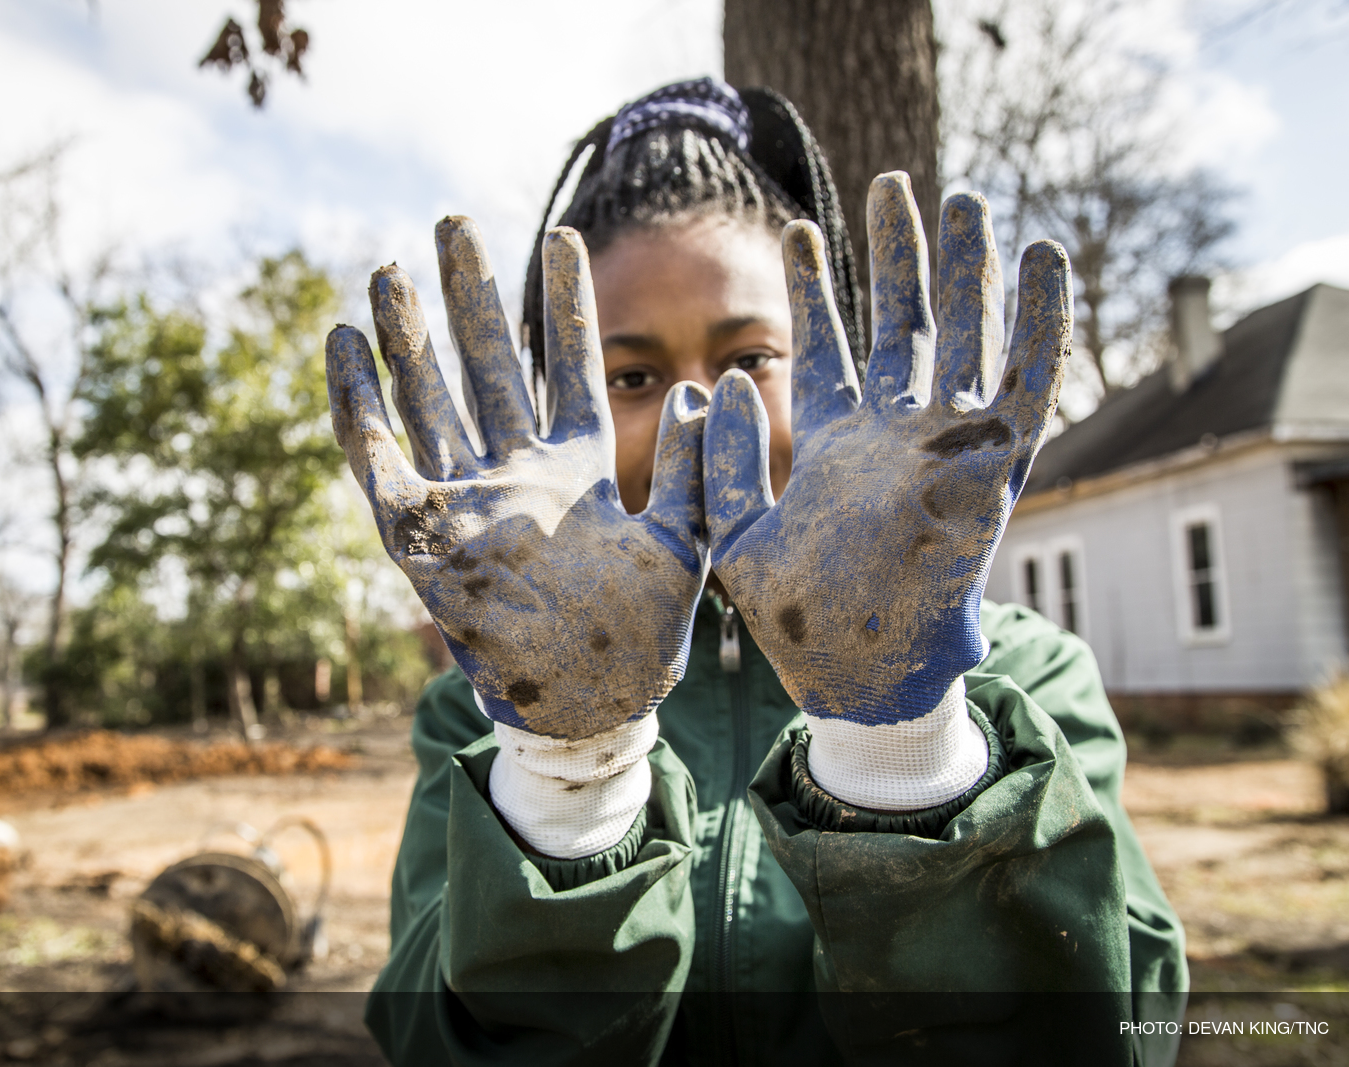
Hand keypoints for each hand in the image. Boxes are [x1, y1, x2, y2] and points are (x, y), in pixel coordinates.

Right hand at [327, 218, 709, 739]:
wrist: (587, 710)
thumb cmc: (643, 640)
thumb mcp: (687, 544)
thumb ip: (696, 467)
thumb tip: (702, 386)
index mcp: (580, 468)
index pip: (571, 366)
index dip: (566, 303)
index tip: (566, 234)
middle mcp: (518, 473)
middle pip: (488, 366)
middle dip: (470, 295)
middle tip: (452, 223)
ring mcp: (464, 500)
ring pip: (430, 399)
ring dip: (408, 335)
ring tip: (390, 266)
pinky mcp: (416, 535)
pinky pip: (377, 457)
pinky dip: (357, 402)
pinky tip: (344, 342)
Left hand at [704, 174, 1071, 724]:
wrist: (862, 677)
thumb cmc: (795, 623)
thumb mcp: (736, 534)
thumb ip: (721, 462)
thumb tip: (712, 381)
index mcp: (833, 446)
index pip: (825, 348)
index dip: (816, 291)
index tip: (800, 231)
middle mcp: (892, 436)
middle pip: (900, 323)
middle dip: (900, 256)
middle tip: (895, 186)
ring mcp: (946, 446)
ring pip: (963, 336)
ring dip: (966, 270)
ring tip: (965, 199)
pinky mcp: (997, 466)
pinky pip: (1026, 382)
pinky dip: (1040, 322)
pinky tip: (1043, 259)